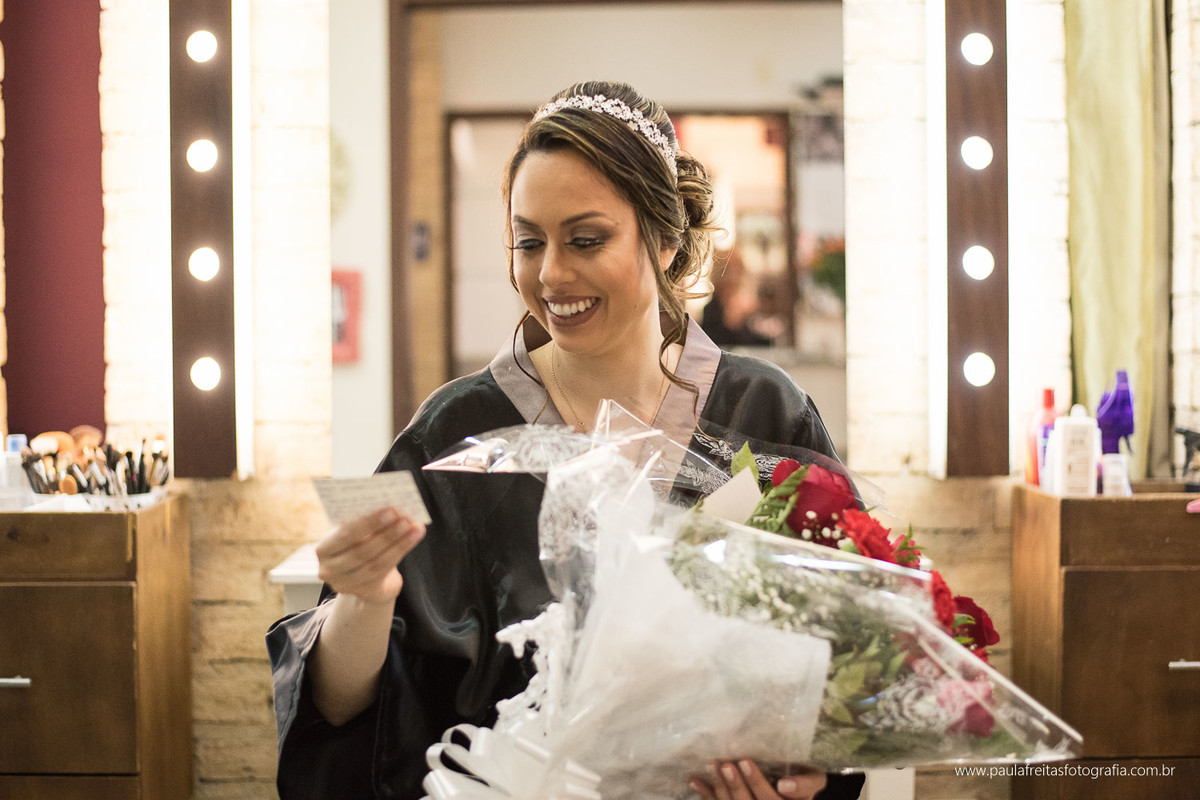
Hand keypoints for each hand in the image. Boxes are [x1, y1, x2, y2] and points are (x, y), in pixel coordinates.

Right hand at [315, 506, 424, 602]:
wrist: (362, 574)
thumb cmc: (357, 543)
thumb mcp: (353, 533)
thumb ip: (363, 520)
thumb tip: (391, 504)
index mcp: (324, 549)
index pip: (345, 535)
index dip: (368, 523)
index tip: (389, 509)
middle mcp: (330, 569)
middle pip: (362, 551)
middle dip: (386, 533)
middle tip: (404, 518)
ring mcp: (346, 584)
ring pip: (376, 563)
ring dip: (398, 543)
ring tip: (414, 527)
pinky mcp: (364, 591)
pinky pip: (386, 570)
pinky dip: (401, 551)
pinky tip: (413, 537)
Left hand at [690, 760, 826, 799]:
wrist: (794, 790)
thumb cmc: (804, 777)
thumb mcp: (813, 779)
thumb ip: (805, 784)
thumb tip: (784, 785)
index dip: (757, 783)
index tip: (745, 762)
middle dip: (734, 786)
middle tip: (723, 764)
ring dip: (717, 788)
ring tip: (711, 766)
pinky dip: (705, 793)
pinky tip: (694, 780)